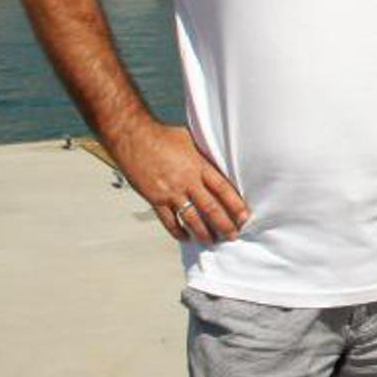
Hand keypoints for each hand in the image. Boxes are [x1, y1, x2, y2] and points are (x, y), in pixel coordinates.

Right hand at [109, 120, 248, 244]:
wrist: (132, 136)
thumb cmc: (160, 135)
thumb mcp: (190, 140)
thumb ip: (202, 155)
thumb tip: (214, 162)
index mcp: (199, 165)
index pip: (223, 189)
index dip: (235, 205)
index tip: (244, 216)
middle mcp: (187, 181)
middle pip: (211, 208)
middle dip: (224, 224)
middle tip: (233, 235)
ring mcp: (170, 191)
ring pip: (192, 218)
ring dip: (204, 232)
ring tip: (212, 241)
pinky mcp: (154, 198)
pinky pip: (169, 220)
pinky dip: (178, 231)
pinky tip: (185, 237)